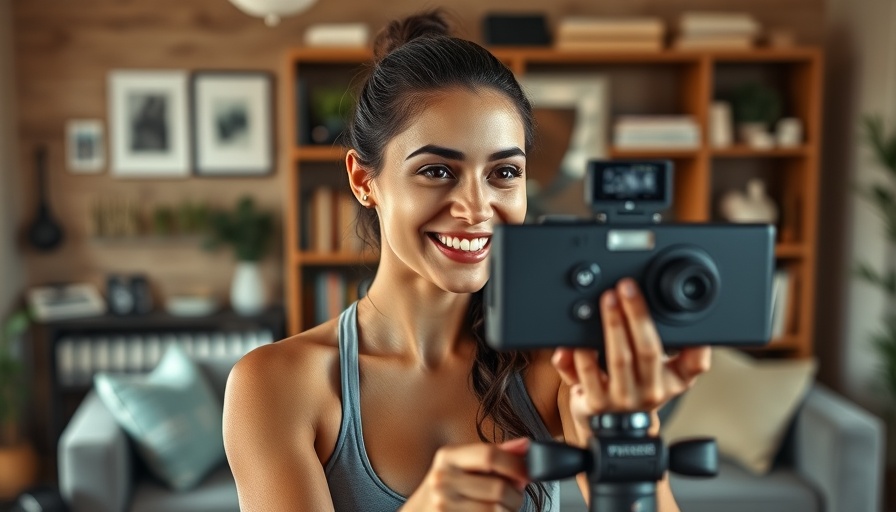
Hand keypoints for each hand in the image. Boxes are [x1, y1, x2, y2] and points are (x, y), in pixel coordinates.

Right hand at [400, 438, 530, 511]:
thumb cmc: (448, 486)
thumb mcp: (464, 463)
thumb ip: (495, 454)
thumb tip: (526, 445)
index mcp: (448, 457)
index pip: (489, 455)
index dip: (516, 464)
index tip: (528, 472)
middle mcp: (442, 480)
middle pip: (499, 488)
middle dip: (516, 494)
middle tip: (514, 495)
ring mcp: (443, 506)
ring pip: (498, 510)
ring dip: (508, 510)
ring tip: (500, 506)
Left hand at [552, 277, 710, 441]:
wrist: (614, 433)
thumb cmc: (638, 391)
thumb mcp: (669, 375)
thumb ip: (683, 351)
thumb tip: (697, 333)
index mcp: (674, 381)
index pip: (694, 363)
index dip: (697, 344)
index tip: (684, 313)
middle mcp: (651, 391)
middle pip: (647, 350)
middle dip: (637, 315)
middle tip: (627, 288)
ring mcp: (622, 398)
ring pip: (618, 359)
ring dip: (612, 327)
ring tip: (607, 302)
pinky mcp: (595, 403)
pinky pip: (585, 374)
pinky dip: (578, 355)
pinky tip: (574, 339)